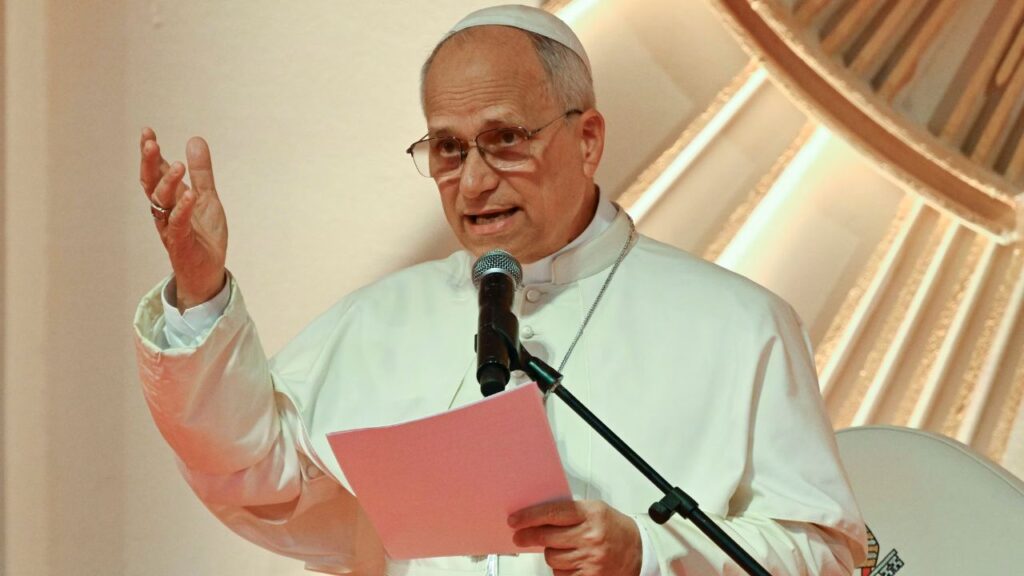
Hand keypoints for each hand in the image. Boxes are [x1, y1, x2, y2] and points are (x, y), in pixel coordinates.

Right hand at [139, 128, 227, 309]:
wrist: (208, 271)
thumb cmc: (203, 235)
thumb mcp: (207, 197)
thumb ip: (201, 172)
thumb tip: (195, 139)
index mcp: (169, 199)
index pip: (154, 172)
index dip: (150, 154)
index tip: (147, 132)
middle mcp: (164, 211)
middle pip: (150, 184)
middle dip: (149, 163)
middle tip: (151, 143)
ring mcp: (171, 227)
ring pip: (161, 202)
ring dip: (167, 182)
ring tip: (178, 165)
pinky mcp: (181, 242)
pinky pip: (178, 223)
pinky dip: (183, 209)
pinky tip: (189, 195)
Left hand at [510, 500, 642, 575]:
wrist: (639, 550)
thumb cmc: (614, 528)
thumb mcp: (594, 510)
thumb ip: (569, 512)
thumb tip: (536, 516)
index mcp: (591, 514)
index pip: (552, 513)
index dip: (529, 517)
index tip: (515, 520)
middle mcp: (591, 536)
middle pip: (547, 537)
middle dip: (529, 536)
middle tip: (520, 536)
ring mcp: (591, 559)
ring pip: (552, 557)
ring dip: (551, 553)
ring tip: (561, 548)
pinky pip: (561, 574)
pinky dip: (561, 568)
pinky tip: (570, 561)